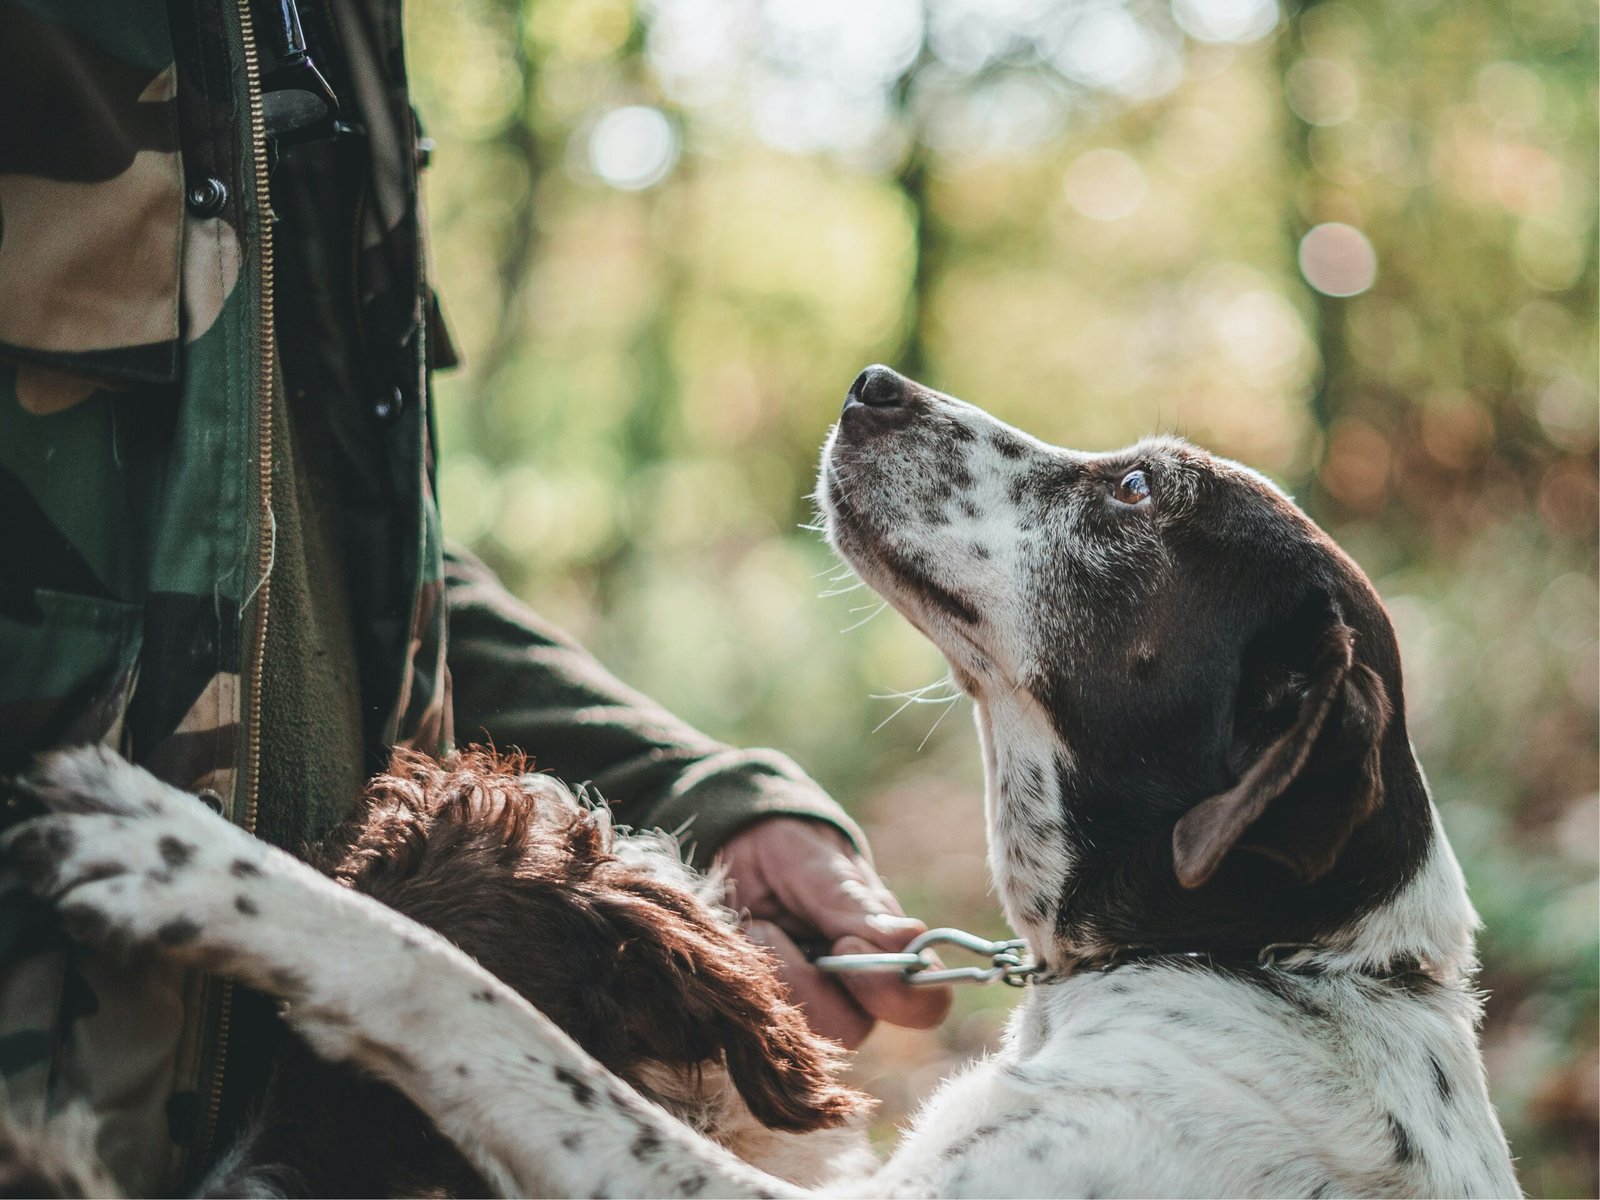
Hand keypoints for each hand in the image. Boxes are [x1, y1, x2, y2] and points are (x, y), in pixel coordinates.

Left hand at [715, 817, 952, 1047]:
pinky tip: (742, 944)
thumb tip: (911, 939)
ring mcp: (810, 1011)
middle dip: (806, 980)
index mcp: (891, 956)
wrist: (740, 850)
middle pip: (849, 1030)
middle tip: (777, 927)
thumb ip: (856, 906)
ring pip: (797, 1031)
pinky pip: (755, 1024)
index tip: (847, 942)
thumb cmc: (791, 853)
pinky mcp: (767, 1017)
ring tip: (757, 927)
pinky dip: (742, 978)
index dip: (889, 989)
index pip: (925, 1005)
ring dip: (768, 973)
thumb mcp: (818, 866)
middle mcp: (857, 994)